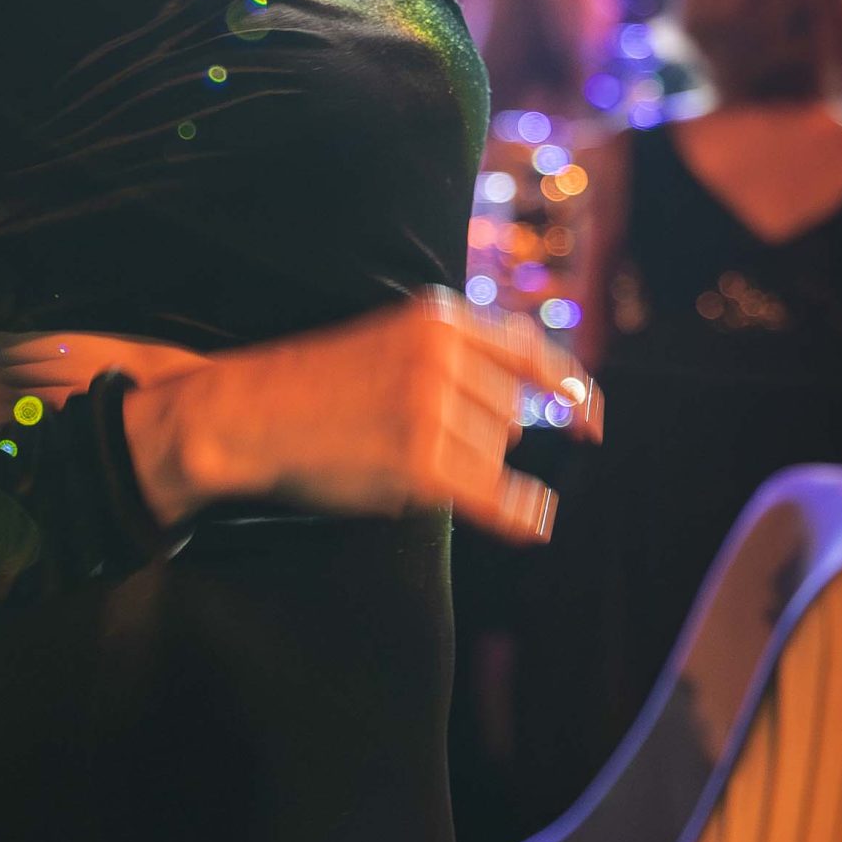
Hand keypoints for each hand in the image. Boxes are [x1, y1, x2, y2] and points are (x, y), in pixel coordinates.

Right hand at [123, 286, 601, 543]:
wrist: (250, 413)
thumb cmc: (317, 385)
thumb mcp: (390, 340)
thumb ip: (455, 357)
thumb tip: (532, 409)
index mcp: (438, 317)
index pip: (529, 351)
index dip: (570, 388)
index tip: (592, 420)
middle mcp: (443, 355)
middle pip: (511, 415)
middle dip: (485, 436)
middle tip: (422, 443)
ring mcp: (432, 408)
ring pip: (495, 454)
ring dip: (466, 468)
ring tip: (397, 458)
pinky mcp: (420, 462)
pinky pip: (493, 495)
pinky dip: (520, 514)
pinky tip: (538, 523)